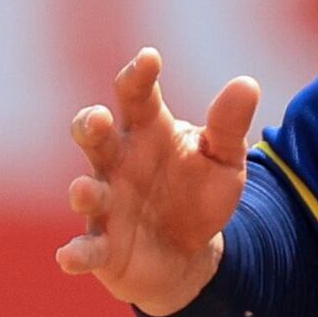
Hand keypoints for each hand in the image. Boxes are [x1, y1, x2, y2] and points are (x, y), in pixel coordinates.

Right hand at [58, 45, 256, 316]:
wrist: (193, 252)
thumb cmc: (200, 193)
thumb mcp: (224, 159)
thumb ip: (229, 125)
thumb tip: (247, 83)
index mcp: (148, 131)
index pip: (137, 96)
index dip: (139, 76)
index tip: (149, 58)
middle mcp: (118, 162)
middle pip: (97, 137)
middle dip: (91, 126)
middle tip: (98, 118)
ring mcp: (106, 204)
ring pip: (88, 191)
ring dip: (84, 191)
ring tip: (85, 190)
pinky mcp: (102, 247)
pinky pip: (86, 249)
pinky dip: (76, 254)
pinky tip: (69, 258)